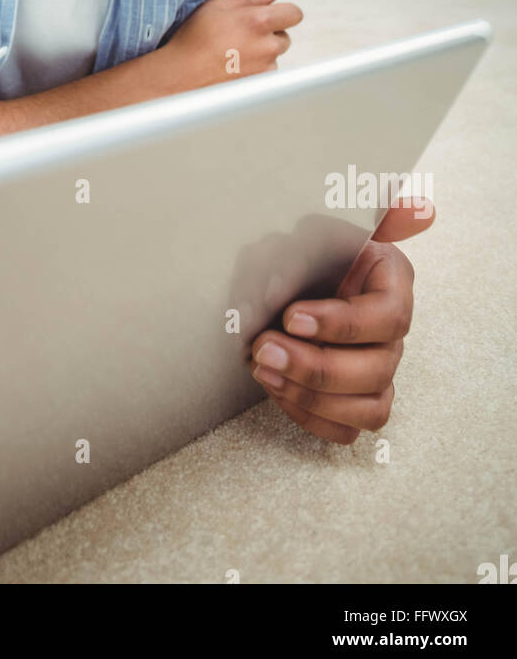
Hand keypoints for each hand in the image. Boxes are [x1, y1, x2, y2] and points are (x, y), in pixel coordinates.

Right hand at [162, 0, 303, 89]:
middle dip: (270, 34)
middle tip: (243, 34)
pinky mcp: (258, 84)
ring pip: (274, 56)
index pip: (294, 14)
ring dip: (263, 53)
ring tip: (234, 52)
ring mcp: (264, 68)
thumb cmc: (195, 38)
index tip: (272, 15)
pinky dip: (255, 69)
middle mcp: (267, 46)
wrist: (181, 74)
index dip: (284, 12)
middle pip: (285, 37)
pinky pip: (265, 73)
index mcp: (259, 21)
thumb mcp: (219, 6)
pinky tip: (233, 65)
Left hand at [247, 197, 434, 443]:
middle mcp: (393, 332)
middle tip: (265, 349)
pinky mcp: (360, 400)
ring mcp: (381, 370)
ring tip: (264, 370)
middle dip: (316, 368)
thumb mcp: (304, 230)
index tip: (291, 317)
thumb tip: (307, 259)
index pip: (389, 315)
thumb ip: (300, 244)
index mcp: (392, 280)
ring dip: (312, 398)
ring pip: (371, 408)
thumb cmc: (302, 248)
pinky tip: (277, 389)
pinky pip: (349, 429)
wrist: (285, 273)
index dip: (341, 324)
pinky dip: (311, 418)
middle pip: (378, 369)